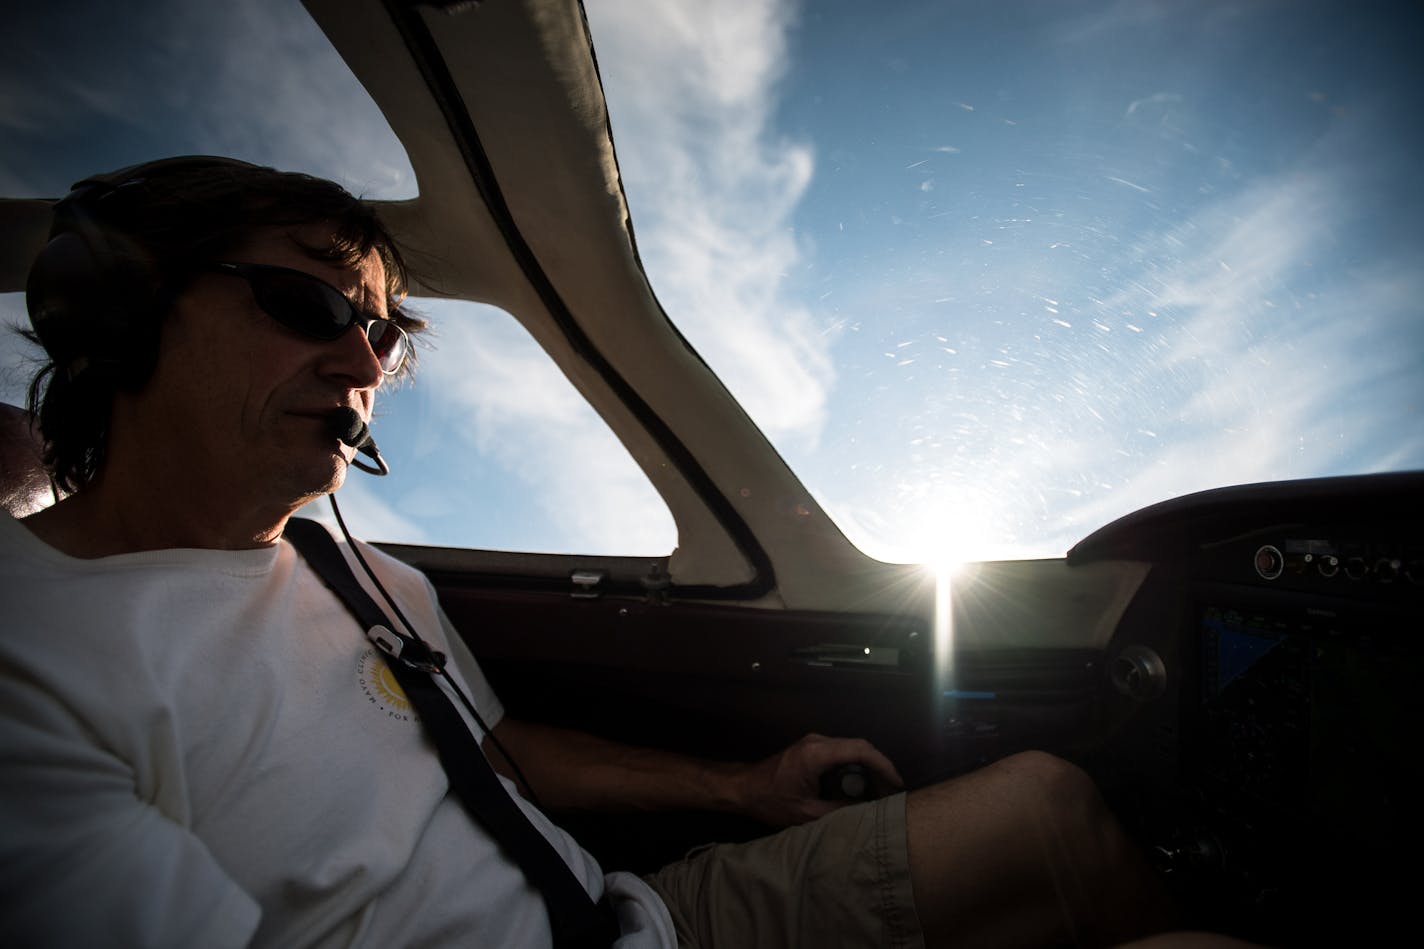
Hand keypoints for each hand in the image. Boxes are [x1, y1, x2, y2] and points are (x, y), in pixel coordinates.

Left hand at [733, 733, 904, 826]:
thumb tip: (867, 811)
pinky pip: (841, 751)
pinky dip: (855, 765)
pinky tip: (861, 785)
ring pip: (851, 748)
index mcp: (816, 754)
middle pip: (859, 747)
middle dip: (879, 767)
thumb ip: (839, 810)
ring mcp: (813, 742)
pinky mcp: (811, 747)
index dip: (883, 765)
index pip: (860, 750)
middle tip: (892, 792)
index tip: (897, 783)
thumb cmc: (769, 801)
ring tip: (880, 791)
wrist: (743, 789)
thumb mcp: (806, 813)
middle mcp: (817, 741)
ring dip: (868, 766)